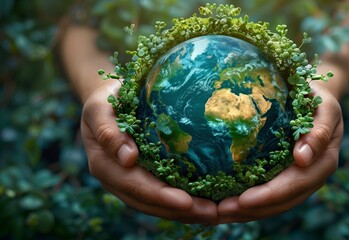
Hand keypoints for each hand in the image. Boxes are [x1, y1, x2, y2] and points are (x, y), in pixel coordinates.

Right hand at [81, 80, 217, 223]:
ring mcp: (128, 183)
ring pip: (157, 205)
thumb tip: (128, 158)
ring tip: (214, 212)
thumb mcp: (100, 108)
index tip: (187, 201)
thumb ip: (108, 131)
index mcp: (104, 165)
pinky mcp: (142, 179)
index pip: (135, 186)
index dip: (161, 196)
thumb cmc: (107, 98)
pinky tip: (205, 203)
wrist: (109, 100)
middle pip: (149, 203)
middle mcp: (116, 180)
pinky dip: (183, 204)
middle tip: (212, 212)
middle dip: (180, 210)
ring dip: (186, 213)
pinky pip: (162, 197)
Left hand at [217, 81, 342, 222]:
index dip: (269, 195)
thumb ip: (318, 131)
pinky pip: (269, 197)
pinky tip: (226, 204)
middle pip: (282, 202)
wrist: (317, 98)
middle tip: (220, 211)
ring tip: (217, 213)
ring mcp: (301, 181)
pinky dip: (248, 204)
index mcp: (323, 162)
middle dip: (251, 210)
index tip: (243, 200)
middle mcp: (312, 177)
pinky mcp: (287, 178)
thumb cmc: (317, 97)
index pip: (294, 185)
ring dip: (246, 212)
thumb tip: (302, 158)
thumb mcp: (324, 107)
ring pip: (274, 205)